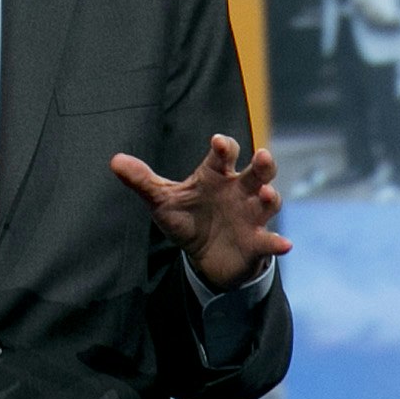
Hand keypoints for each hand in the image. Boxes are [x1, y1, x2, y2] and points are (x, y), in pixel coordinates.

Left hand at [110, 135, 290, 291]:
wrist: (204, 256)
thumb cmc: (187, 218)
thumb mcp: (163, 200)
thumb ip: (142, 181)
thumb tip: (115, 160)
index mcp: (215, 176)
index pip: (223, 156)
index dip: (223, 147)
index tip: (219, 142)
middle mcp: (239, 191)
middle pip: (256, 172)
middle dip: (262, 165)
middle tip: (263, 155)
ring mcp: (251, 216)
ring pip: (268, 202)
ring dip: (271, 198)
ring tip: (268, 194)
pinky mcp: (257, 242)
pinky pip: (269, 241)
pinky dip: (277, 242)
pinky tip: (284, 244)